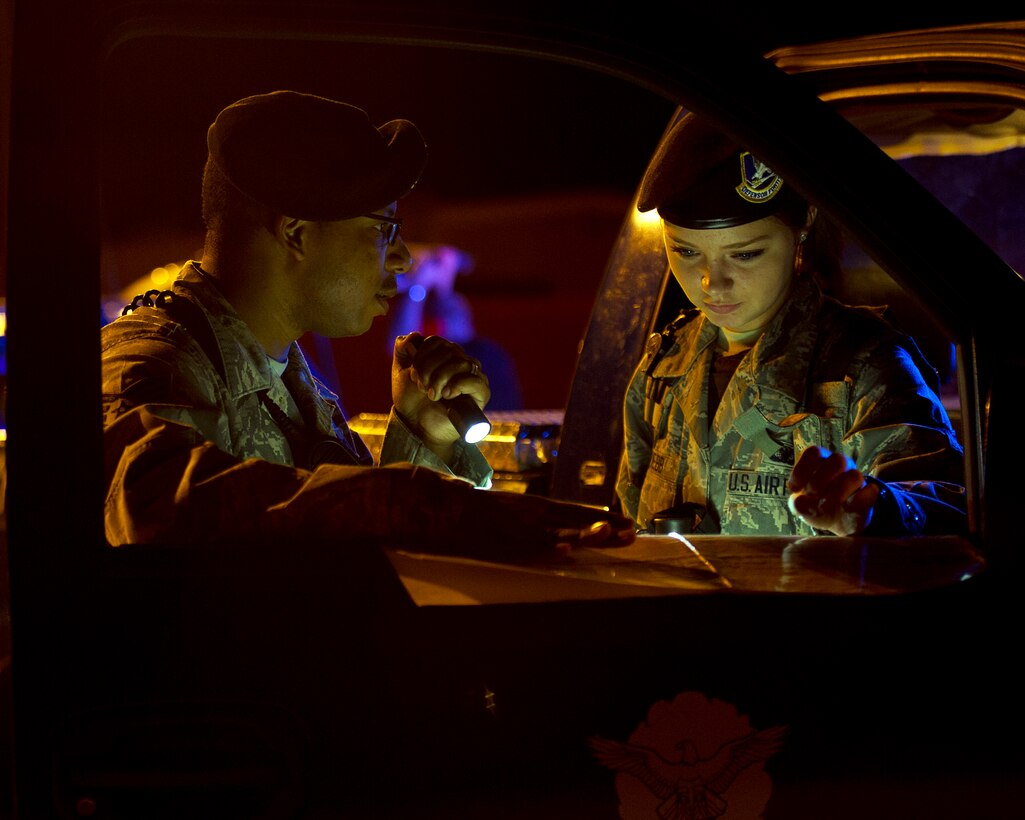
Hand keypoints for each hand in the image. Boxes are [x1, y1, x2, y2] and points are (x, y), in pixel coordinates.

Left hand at [392, 332, 490, 446]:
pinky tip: (447, 394)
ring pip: (462, 363)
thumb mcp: (400, 371)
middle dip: (429, 369)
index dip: (421, 356)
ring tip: (432, 394)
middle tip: (421, 387)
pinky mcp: (481, 394)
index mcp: (444, 354)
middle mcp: (461, 362)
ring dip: (441, 378)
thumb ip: (402, 349)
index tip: (413, 376)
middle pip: (448, 350)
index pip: (436, 342)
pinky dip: (459, 385)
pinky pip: (477, 381)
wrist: (417, 426)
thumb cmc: (411, 400)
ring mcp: (473, 377)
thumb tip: (414, 336)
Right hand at [450, 487, 636, 559]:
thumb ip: (533, 517)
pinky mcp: (501, 544)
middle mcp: (531, 514)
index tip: (627, 522)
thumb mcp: (511, 510)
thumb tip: (557, 529)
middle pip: (574, 521)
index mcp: (534, 505)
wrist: (439, 508)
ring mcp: (517, 529)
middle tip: (631, 532)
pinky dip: (544, 550)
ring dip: (583, 535)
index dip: (602, 517)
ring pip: (556, 534)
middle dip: (604, 527)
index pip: (576, 511)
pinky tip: (563, 553)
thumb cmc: (475, 511)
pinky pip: (526, 551)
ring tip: (607, 534)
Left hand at [787, 446, 880, 535]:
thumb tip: (799, 502)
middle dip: (820, 479)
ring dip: (837, 493)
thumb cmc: (817, 506)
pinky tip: (846, 508)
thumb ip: (797, 504)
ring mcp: (857, 480)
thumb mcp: (802, 506)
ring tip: (824, 506)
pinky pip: (870, 492)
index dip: (802, 469)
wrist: (839, 523)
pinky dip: (858, 501)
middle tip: (811, 494)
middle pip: (837, 460)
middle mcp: (842, 466)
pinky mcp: (869, 495)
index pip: (815, 452)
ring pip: (855, 476)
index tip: (794, 489)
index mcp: (822, 461)